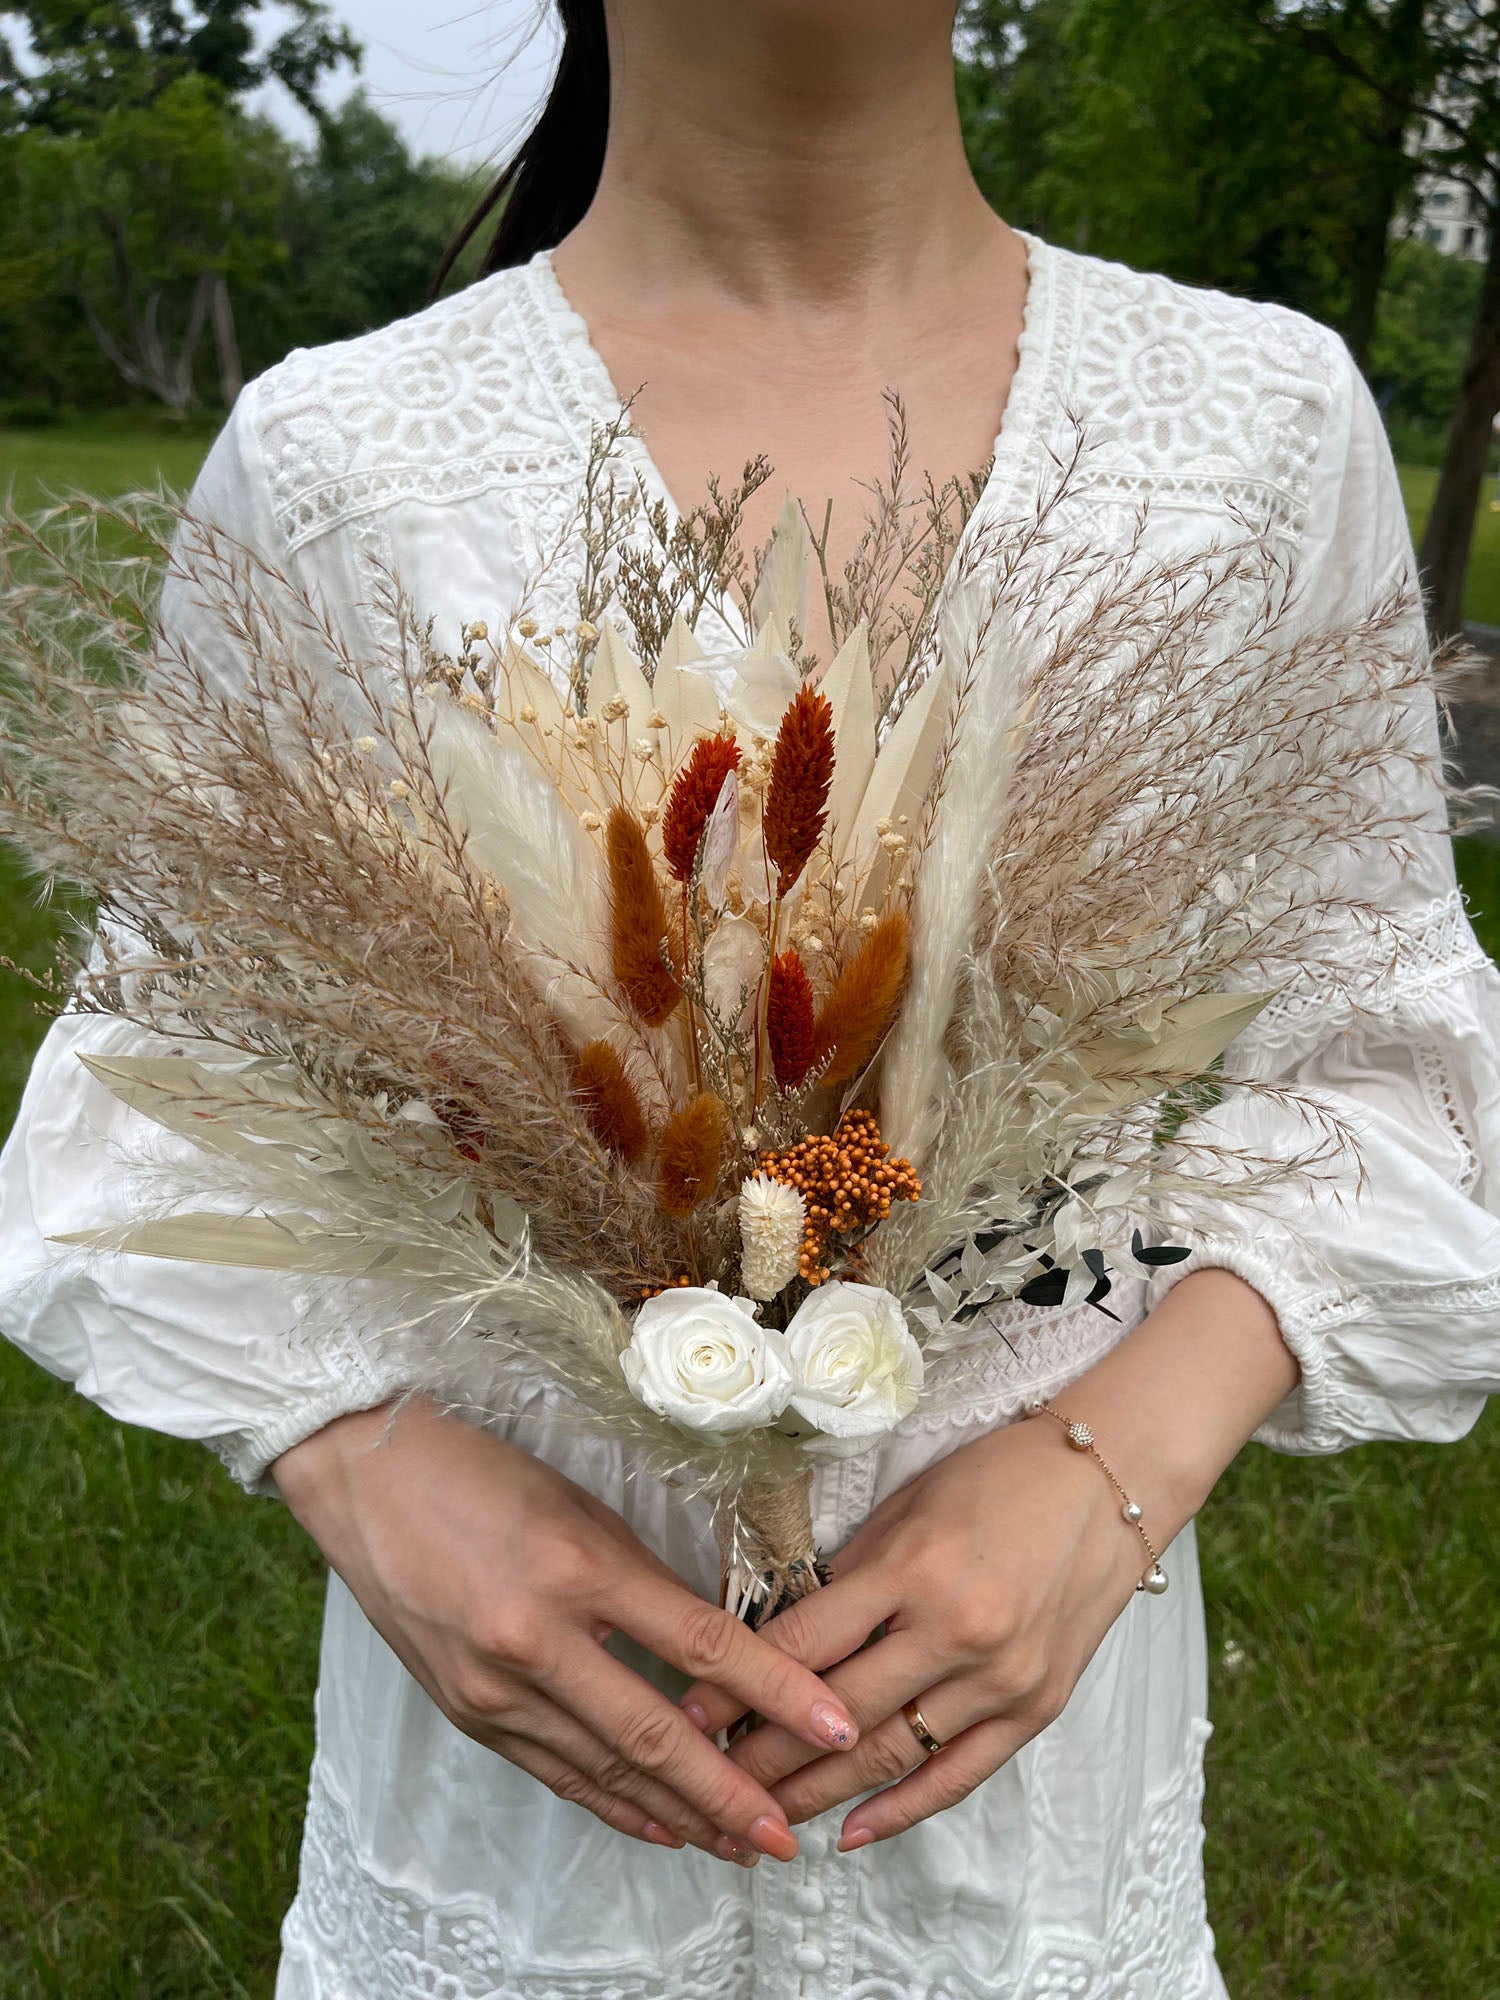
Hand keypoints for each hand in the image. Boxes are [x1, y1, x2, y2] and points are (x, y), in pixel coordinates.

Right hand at [274, 1395, 858, 1864]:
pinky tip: (659, 1825)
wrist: (364, 1477)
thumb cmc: (482, 1473)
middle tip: (788, 1833)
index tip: (836, 1722)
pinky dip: (612, 1803)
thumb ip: (645, 1580)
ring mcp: (493, 1684)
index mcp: (578, 1567)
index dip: (775, 1691)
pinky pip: (555, 1770)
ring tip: (739, 1844)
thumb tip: (714, 1645)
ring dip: (679, 1813)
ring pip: (605, 1768)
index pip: (700, 1643)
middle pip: (654, 1732)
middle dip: (729, 1791)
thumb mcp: (582, 1506)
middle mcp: (535, 1637)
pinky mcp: (467, 1711)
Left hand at [681, 1268, 1296, 1849]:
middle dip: (765, 1750)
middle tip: (709, 1774)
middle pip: (838, 1713)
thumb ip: (851, 1574)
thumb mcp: (907, 1507)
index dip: (740, 1682)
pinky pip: (959, 1776)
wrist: (1109, 1486)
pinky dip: (903, 1811)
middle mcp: (956, 1631)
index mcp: (914, 1569)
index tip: (693, 1708)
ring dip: (820, 1791)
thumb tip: (783, 1637)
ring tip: (764, 1810)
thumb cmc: (998, 1479)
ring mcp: (1000, 1678)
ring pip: (891, 1756)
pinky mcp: (1035, 1708)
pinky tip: (852, 1832)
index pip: (806, 1643)